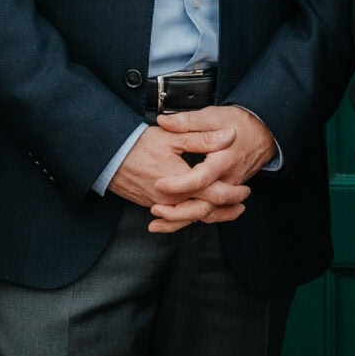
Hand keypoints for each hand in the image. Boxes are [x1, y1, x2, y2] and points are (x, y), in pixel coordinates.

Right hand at [108, 119, 250, 232]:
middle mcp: (172, 198)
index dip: (233, 194)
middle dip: (226, 209)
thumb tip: (229, 136)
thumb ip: (203, 139)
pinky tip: (196, 216)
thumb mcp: (174, 137)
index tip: (245, 190)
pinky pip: (175, 219)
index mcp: (182, 181)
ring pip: (191, 218)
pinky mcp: (153, 206)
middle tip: (242, 203)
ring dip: (212, 217)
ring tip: (226, 212)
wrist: (109, 156)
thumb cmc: (140, 145)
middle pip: (205, 211)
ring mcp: (161, 205)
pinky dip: (189, 219)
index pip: (214, 194)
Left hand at [148, 107, 277, 230]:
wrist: (263, 131)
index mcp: (223, 160)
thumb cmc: (238, 123)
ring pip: (207, 213)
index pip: (201, 178)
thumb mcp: (212, 116)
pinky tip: (173, 222)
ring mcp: (229, 189)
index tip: (159, 183)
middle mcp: (228, 180)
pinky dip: (192, 219)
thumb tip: (163, 121)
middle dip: (179, 212)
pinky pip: (211, 212)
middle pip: (205, 205)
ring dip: (182, 220)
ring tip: (158, 223)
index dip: (179, 184)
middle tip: (155, 208)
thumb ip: (187, 121)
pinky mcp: (227, 193)